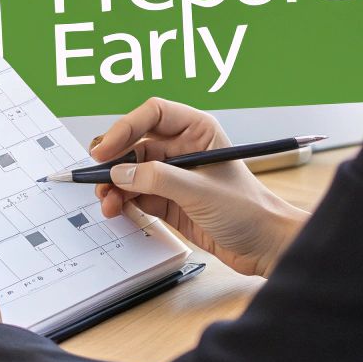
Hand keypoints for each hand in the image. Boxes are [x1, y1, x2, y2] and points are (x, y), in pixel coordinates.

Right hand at [90, 98, 307, 276]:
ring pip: (131, 172)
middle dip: (114, 161)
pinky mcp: (169, 200)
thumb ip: (157, 179)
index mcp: (198, 131)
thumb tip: (120, 174)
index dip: (125, 127)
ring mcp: (174, 175)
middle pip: (135, 144)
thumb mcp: (200, 192)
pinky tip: (115, 209)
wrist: (266, 247)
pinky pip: (135, 194)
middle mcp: (183, 149)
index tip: (105, 149)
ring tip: (106, 202)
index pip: (153, 114)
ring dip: (114, 186)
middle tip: (97, 177)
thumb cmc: (250, 211)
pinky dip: (121, 201)